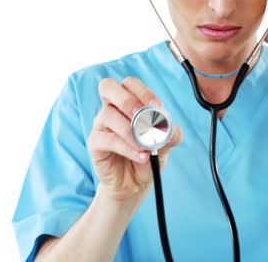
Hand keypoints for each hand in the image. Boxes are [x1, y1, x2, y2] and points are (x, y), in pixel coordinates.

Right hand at [88, 77, 182, 201]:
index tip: (158, 106)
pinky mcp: (95, 144)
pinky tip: (141, 156)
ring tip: (146, 146)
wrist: (135, 183)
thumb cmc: (147, 157)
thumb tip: (172, 128)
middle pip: (107, 86)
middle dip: (127, 99)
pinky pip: (107, 139)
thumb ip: (170, 134)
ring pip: (107, 115)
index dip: (143, 91)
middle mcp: (111, 110)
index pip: (129, 84)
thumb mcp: (164, 145)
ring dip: (130, 130)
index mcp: (127, 104)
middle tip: (142, 115)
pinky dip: (127, 147)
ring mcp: (101, 126)